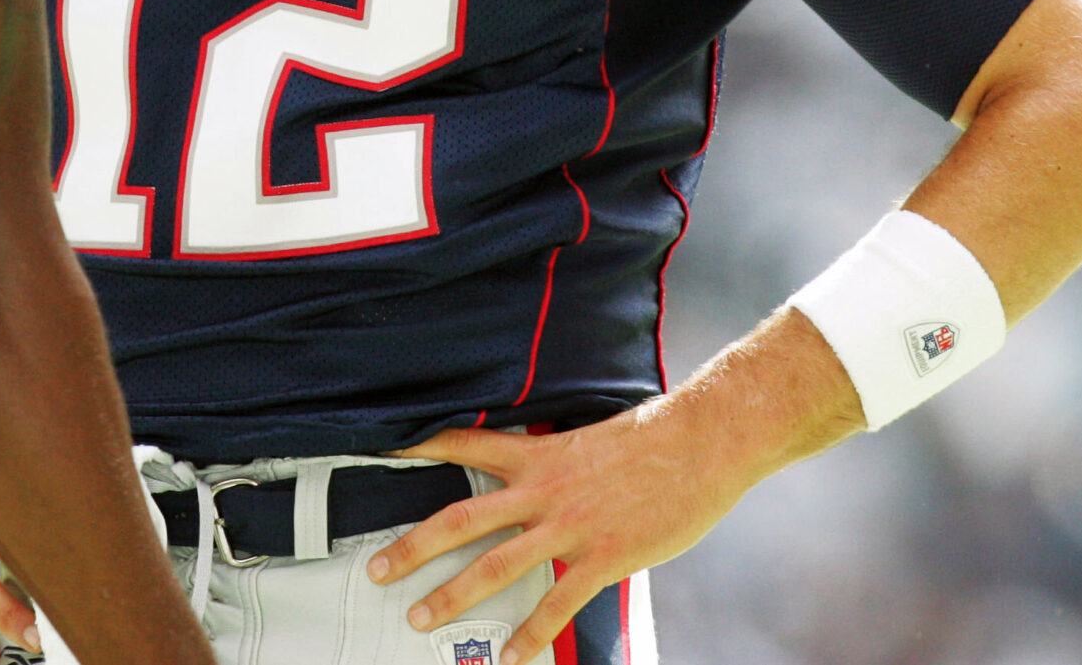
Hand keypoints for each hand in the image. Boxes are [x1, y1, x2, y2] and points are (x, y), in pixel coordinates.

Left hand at [364, 312, 863, 664]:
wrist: (703, 441)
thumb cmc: (653, 437)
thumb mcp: (589, 440)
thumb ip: (555, 462)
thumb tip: (535, 477)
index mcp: (538, 454)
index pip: (463, 444)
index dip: (418, 447)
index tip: (380, 453)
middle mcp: (543, 490)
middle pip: (460, 519)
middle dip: (413, 547)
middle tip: (377, 570)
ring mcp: (570, 526)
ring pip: (495, 567)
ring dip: (452, 596)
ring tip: (419, 618)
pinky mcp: (603, 557)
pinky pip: (556, 604)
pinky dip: (530, 635)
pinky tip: (511, 657)